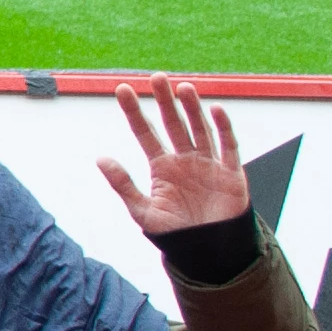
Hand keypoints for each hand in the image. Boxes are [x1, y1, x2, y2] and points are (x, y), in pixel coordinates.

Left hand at [101, 80, 250, 236]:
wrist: (208, 252)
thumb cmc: (176, 233)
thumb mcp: (143, 211)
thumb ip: (123, 184)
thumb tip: (100, 159)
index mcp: (162, 166)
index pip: (145, 132)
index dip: (134, 112)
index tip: (122, 89)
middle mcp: (185, 159)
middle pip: (173, 123)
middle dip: (165, 101)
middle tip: (157, 77)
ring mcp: (208, 163)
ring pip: (199, 129)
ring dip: (192, 109)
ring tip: (183, 88)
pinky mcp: (231, 173)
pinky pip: (228, 146)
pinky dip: (223, 128)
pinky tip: (215, 110)